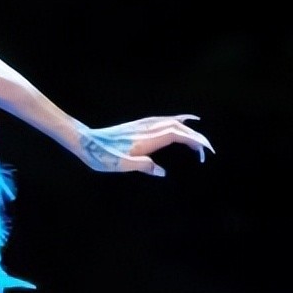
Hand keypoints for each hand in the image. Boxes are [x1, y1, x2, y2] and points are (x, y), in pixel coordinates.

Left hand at [75, 115, 211, 175]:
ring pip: (168, 121)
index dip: (194, 140)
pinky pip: (160, 120)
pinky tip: (173, 122)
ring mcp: (140, 126)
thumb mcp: (120, 165)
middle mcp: (145, 129)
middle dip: (195, 135)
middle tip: (207, 148)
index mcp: (145, 139)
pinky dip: (172, 120)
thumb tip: (163, 172)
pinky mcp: (135, 126)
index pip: (176, 135)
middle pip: (176, 127)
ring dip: (185, 126)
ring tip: (197, 129)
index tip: (205, 151)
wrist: (84, 141)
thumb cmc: (100, 156)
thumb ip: (142, 166)